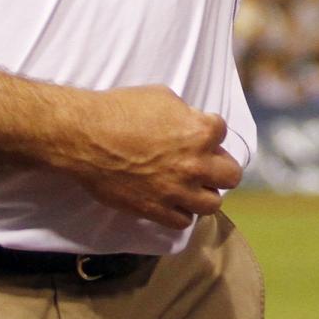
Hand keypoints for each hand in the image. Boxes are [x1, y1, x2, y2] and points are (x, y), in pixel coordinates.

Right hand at [53, 85, 242, 228]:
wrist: (88, 138)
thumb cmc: (123, 109)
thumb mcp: (163, 97)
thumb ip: (186, 114)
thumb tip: (191, 123)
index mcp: (201, 132)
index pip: (223, 132)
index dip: (209, 129)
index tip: (197, 130)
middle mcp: (195, 165)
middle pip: (231, 175)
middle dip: (221, 166)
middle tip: (206, 162)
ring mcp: (177, 191)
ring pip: (212, 204)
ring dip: (205, 192)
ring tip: (193, 185)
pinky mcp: (156, 211)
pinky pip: (183, 221)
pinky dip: (181, 211)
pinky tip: (172, 200)